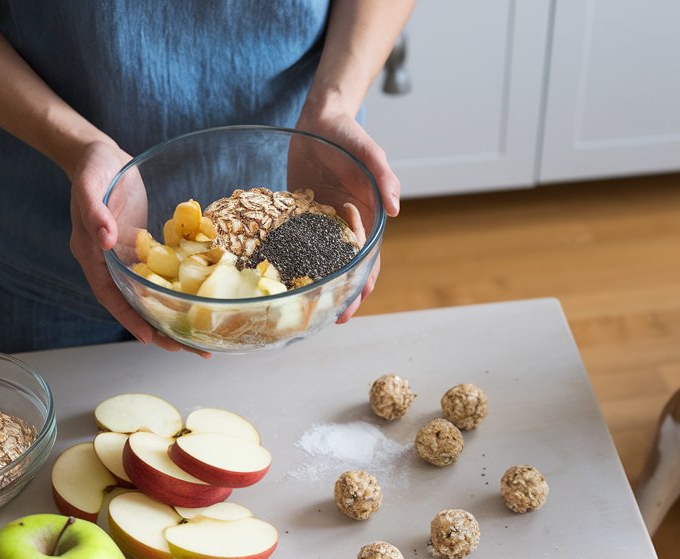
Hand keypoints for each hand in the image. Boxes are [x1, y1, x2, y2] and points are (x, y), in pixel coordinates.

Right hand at [67, 140, 209, 356]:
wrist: (101, 156)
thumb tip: (106, 238)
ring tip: (201, 337)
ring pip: (150, 294)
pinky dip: (178, 288)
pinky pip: (162, 274)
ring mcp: (128, 257)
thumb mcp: (90, 184)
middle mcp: (110, 262)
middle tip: (190, 349)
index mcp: (92, 254)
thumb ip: (94, 211)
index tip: (150, 339)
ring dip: (172, 314)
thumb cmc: (92, 168)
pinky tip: (201, 300)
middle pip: (134, 304)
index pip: (110, 295)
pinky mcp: (144, 248)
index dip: (129, 318)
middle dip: (160, 328)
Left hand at [293, 110, 398, 322]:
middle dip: (343, 292)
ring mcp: (322, 221)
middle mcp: (346, 223)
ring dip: (319, 282)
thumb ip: (384, 178)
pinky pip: (297, 241)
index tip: (358, 300)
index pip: (370, 256)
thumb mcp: (370, 153)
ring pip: (322, 259)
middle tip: (333, 318)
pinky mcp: (300, 214)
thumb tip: (395, 210)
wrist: (320, 119)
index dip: (365, 280)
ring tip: (309, 304)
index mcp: (368, 215)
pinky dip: (294, 260)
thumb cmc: (349, 135)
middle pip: (347, 265)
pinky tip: (283, 277)